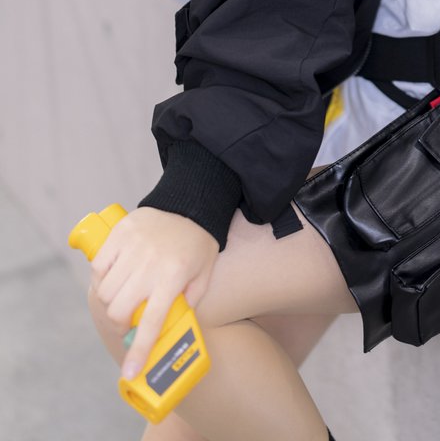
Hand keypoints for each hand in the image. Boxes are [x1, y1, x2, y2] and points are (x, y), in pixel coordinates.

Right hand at [90, 207, 218, 380]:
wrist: (190, 202)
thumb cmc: (198, 243)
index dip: (139, 352)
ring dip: (110, 301)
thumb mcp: (204, 276)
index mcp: (173, 277)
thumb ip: (189, 303)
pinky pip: (98, 266)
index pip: (151, 323)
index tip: (129, 372)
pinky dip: (102, 276)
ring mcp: (132, 247)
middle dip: (119, 324)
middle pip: (117, 310)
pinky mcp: (120, 234)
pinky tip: (115, 275)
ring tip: (123, 296)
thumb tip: (168, 329)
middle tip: (127, 321)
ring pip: (105, 291)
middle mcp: (150, 264)